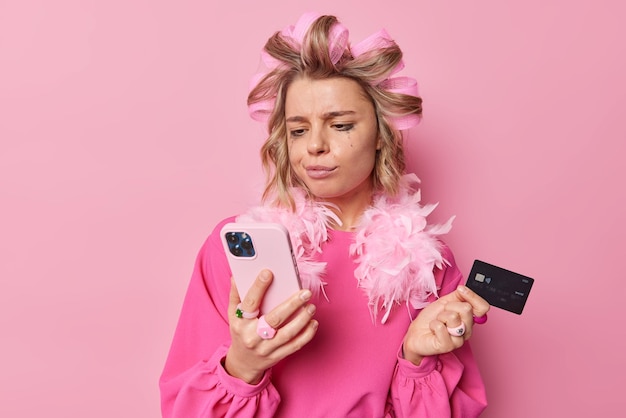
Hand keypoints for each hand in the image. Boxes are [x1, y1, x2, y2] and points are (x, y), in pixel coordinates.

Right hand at [224, 269, 318, 383]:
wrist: (243, 363)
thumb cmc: (240, 333)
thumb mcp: (233, 315)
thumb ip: (236, 295)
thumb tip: (236, 275)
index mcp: (241, 323)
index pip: (250, 303)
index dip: (258, 287)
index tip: (268, 272)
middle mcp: (253, 336)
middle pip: (274, 318)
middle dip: (292, 304)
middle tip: (305, 292)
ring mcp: (266, 348)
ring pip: (288, 333)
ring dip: (302, 319)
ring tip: (311, 307)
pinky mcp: (277, 356)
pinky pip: (295, 345)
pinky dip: (307, 334)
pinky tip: (313, 323)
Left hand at [402, 285, 488, 365]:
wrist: (417, 333)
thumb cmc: (431, 318)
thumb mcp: (445, 301)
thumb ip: (458, 295)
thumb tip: (464, 288)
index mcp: (469, 318)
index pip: (483, 307)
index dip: (473, 297)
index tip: (461, 290)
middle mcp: (467, 329)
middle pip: (467, 309)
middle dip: (450, 306)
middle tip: (443, 314)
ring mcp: (459, 339)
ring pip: (453, 317)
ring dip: (440, 316)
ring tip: (438, 322)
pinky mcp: (448, 346)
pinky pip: (441, 327)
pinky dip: (433, 325)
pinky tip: (433, 330)